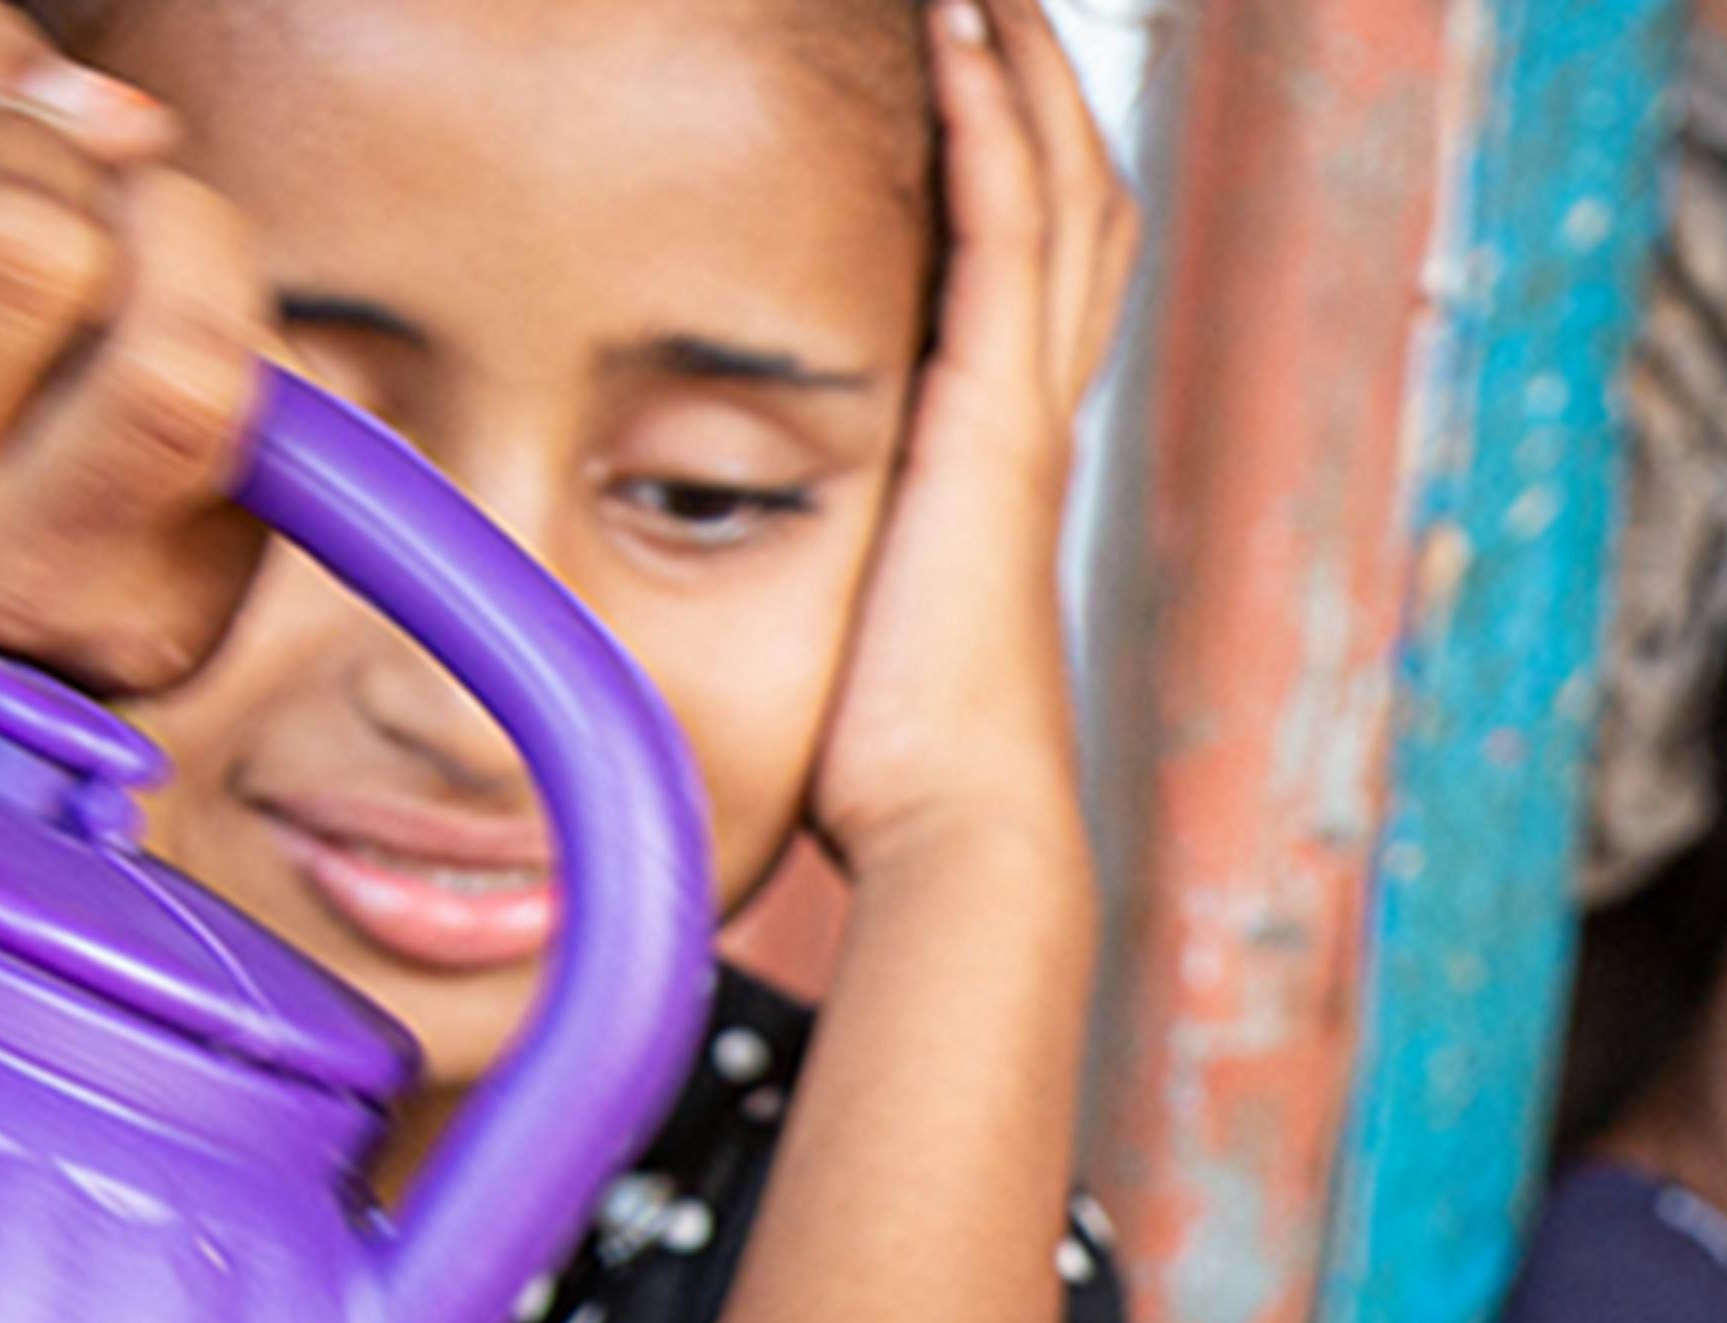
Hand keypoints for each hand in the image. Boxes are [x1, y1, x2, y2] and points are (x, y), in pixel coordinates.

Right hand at [0, 0, 270, 698]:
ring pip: (160, 343)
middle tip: (43, 214)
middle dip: (66, 174)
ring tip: (129, 265)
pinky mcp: (139, 627)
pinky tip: (194, 342)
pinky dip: (239, 332)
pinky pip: (239, 418)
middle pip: (25, 227)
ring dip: (177, 253)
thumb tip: (115, 115)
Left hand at [795, 0, 1139, 888]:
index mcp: (988, 456)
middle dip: (1035, 79)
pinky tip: (956, 33)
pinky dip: (990, 123)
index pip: (1025, 265)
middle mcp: (1024, 415)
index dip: (1010, 153)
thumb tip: (655, 558)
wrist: (954, 838)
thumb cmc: (880, 771)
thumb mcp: (820, 632)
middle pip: (1072, 199)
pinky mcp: (994, 419)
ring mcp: (1019, 411)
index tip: (955, 56)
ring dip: (1019, 67)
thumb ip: (772, 572)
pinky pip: (1006, 232)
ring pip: (1057, 189)